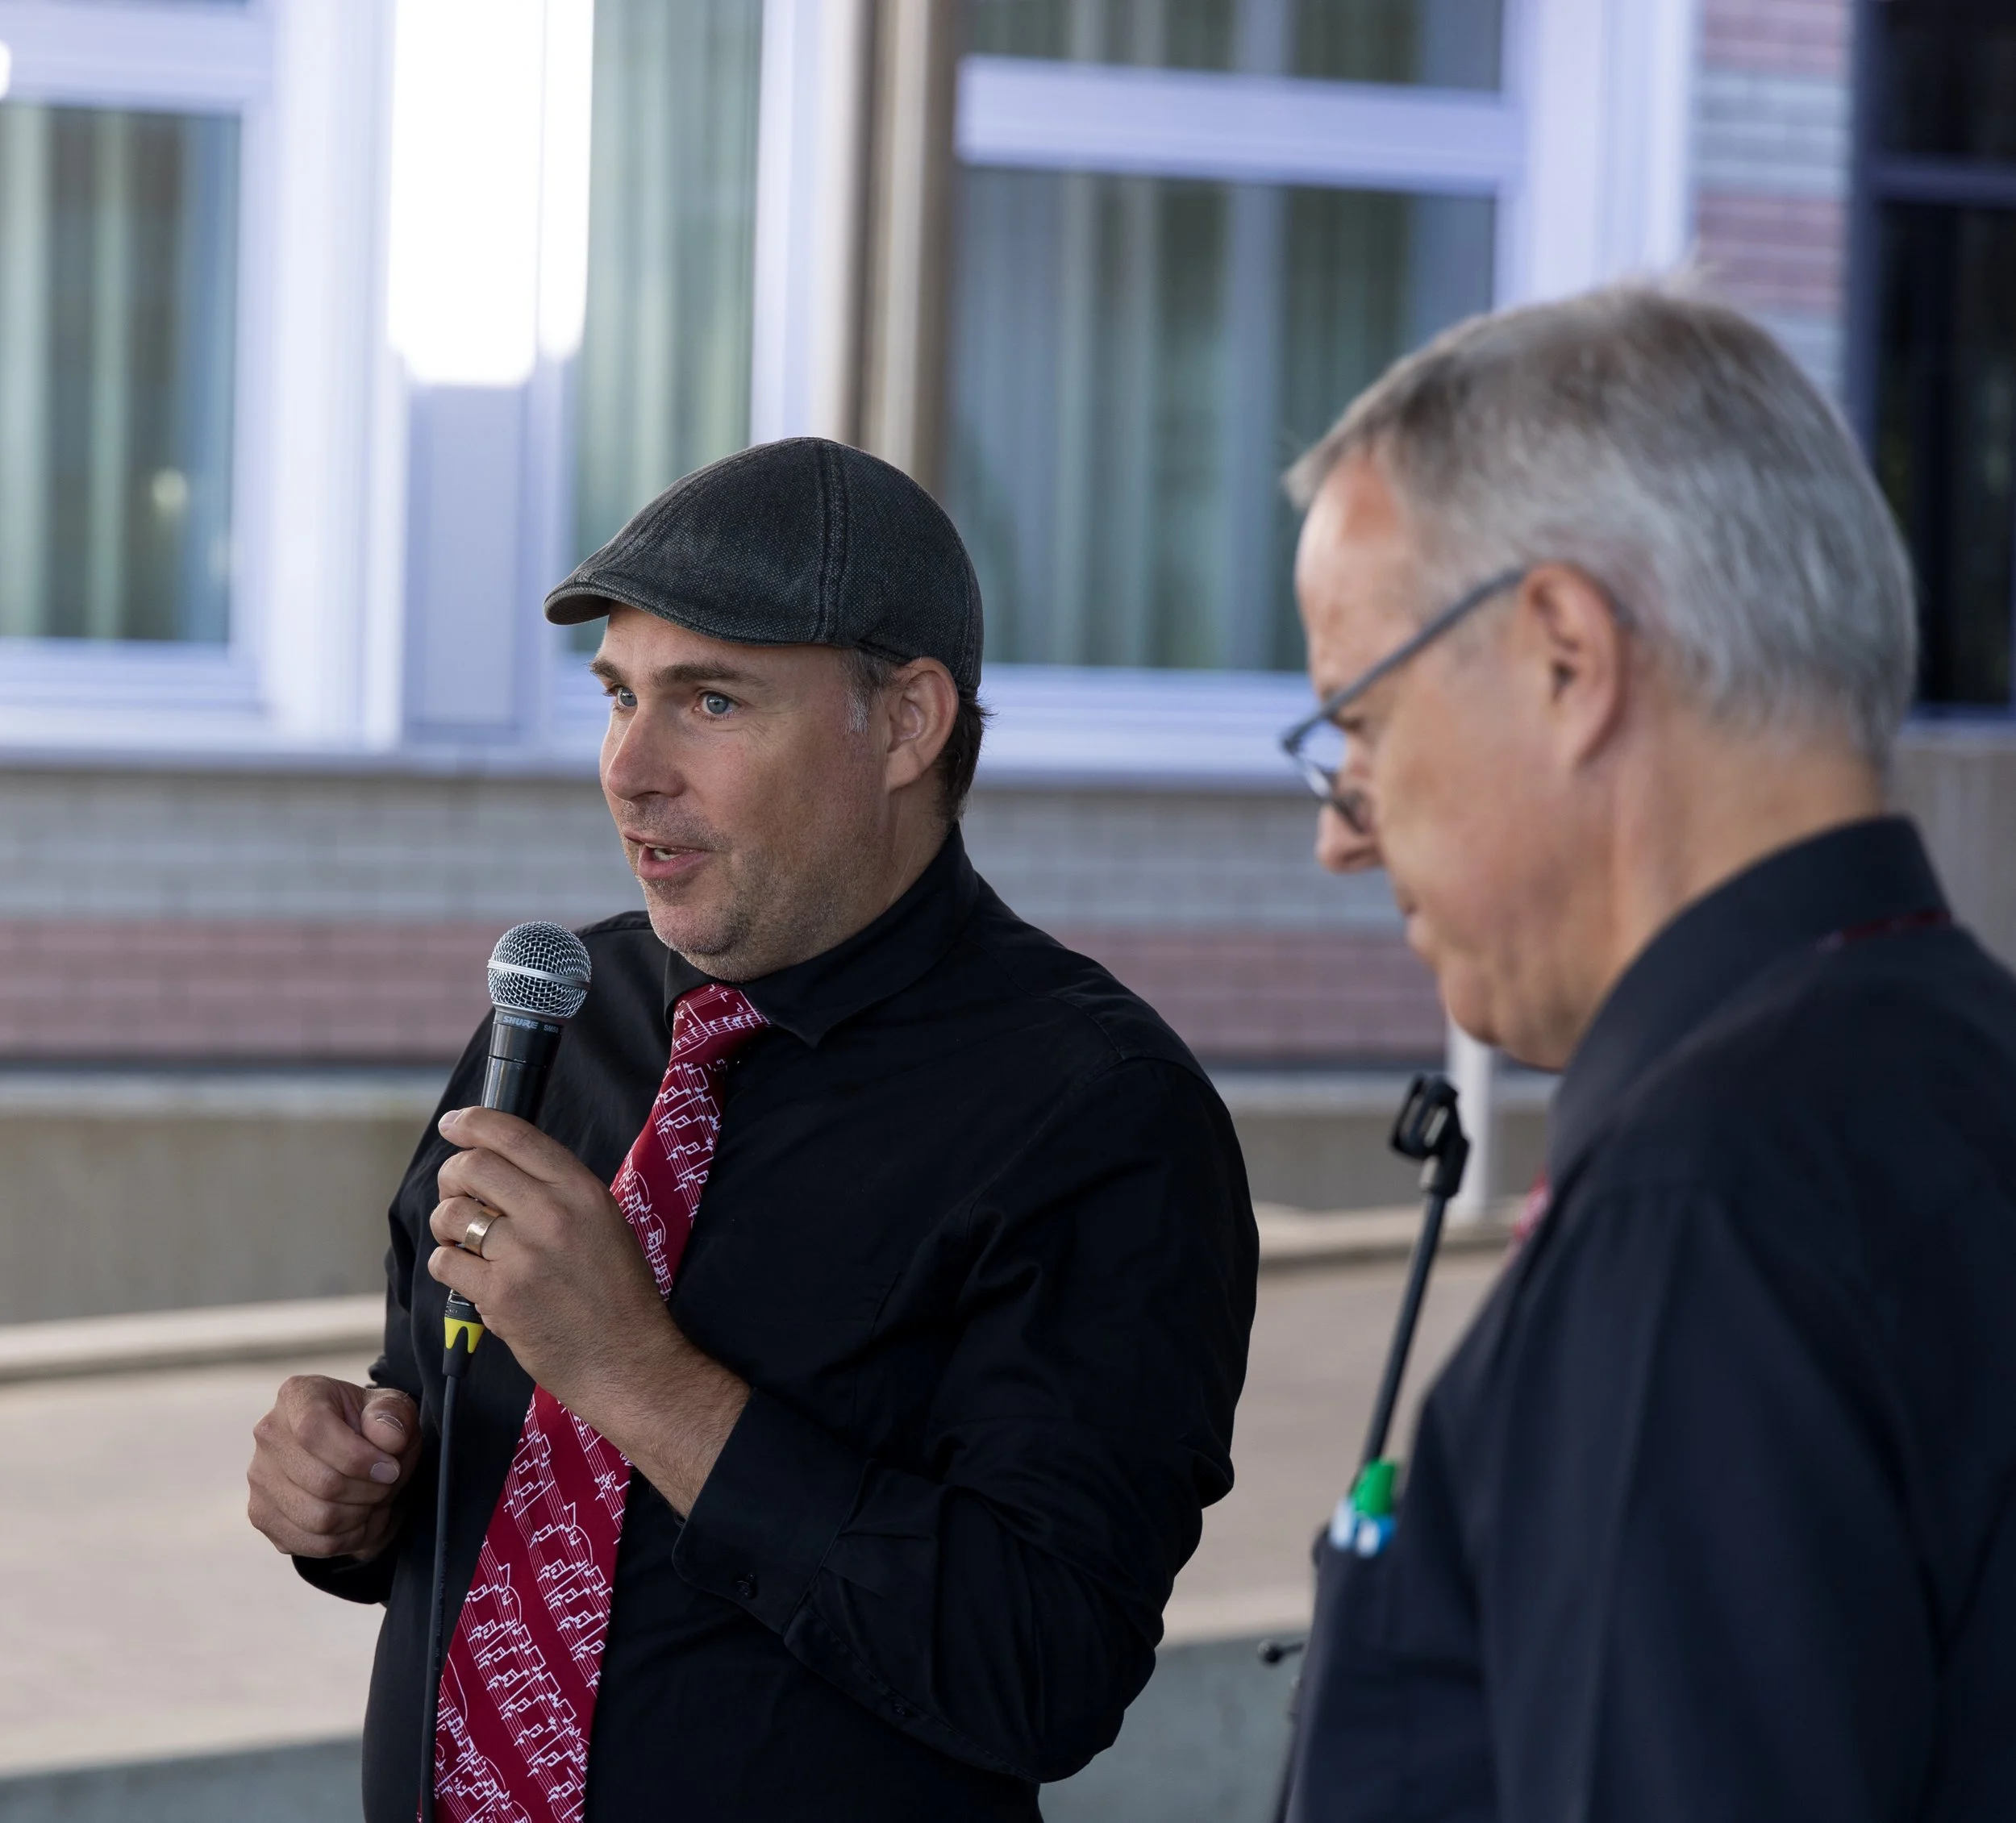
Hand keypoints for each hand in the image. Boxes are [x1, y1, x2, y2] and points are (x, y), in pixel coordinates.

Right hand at [248, 1376, 419, 1559]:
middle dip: (368, 1490)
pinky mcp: (261, 1514)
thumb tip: (388, 1437)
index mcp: (298, 1395)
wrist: (358, 1459)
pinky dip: (345, 1538)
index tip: (390, 1468)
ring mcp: (259, 1477)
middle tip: (386, 1483)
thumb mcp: (395, 1410)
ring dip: (359, 1515)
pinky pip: (310, 1543)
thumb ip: (394, 1415)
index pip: (314, 1430)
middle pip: (322, 1482)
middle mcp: (268, 1434)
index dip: (358, 1458)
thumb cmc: (374, 1428)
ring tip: (372, 1499)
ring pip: (318, 1518)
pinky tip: (356, 1518)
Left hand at [427, 1107, 748, 1512]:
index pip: (515, 1135)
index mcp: (581, 1190)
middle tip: (455, 1193)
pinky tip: (468, 1276)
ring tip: (462, 1240)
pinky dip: (447, 1266)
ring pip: (451, 1214)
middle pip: (473, 1167)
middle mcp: (552, 1213)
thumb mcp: (604, 1223)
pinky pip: (445, 1262)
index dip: (474, 1122)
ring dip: (446, 1224)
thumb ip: (557, 1194)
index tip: (454, 1124)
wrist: (627, 1359)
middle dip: (451, 1176)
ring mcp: (523, 1254)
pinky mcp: (500, 1294)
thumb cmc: (617, 1295)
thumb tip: (500, 1171)